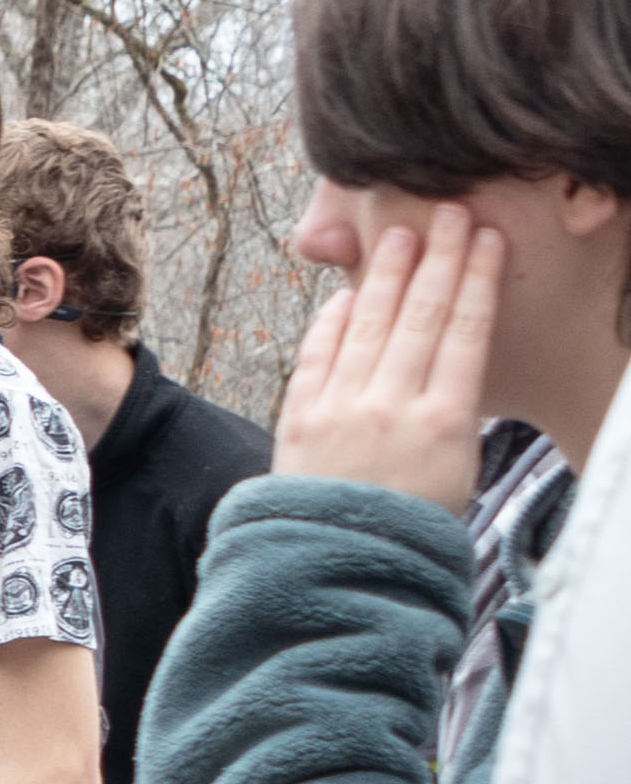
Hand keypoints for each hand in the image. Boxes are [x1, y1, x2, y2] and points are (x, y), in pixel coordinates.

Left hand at [276, 211, 499, 508]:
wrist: (340, 570)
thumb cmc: (411, 528)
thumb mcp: (457, 473)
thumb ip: (451, 413)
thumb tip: (447, 369)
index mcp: (446, 422)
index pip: (465, 333)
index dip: (476, 280)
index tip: (486, 240)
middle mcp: (391, 407)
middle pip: (419, 317)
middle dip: (436, 260)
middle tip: (449, 213)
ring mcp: (341, 410)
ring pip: (367, 328)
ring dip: (385, 277)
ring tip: (401, 237)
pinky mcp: (298, 420)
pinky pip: (316, 359)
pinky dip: (330, 324)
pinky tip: (343, 297)